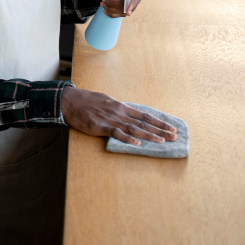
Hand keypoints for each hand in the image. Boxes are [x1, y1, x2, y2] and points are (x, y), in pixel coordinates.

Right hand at [61, 87, 176, 145]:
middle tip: (174, 136)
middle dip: (160, 130)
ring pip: (134, 128)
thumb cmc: (87, 101)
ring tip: (162, 141)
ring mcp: (111, 119)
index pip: (145, 116)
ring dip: (149, 135)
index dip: (159, 122)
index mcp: (121, 107)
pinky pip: (116, 133)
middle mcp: (120, 113)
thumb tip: (128, 115)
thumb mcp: (106, 101)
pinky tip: (137, 143)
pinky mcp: (101, 126)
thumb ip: (118, 109)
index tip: (171, 127)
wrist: (71, 101)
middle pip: (144, 123)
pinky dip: (127, 138)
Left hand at [100, 0, 143, 16]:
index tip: (127, 12)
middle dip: (117, 6)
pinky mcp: (129, 2)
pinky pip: (124, 12)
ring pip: (127, 9)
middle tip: (103, 2)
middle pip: (132, 3)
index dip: (133, 3)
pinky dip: (114, 14)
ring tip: (102, 4)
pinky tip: (106, 12)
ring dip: (114, 10)